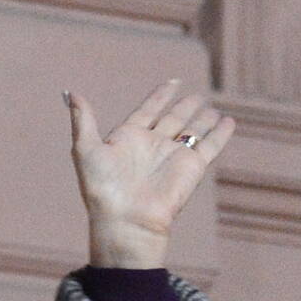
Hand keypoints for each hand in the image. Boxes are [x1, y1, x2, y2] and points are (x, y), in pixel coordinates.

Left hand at [66, 80, 234, 268]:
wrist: (126, 218)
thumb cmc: (102, 187)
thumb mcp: (85, 149)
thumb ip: (82, 120)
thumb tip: (71, 94)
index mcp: (128, 138)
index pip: (148, 111)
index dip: (160, 96)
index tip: (173, 81)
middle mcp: (152, 145)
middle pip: (173, 119)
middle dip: (184, 107)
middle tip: (196, 96)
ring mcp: (173, 155)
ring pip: (192, 130)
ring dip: (202, 119)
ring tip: (211, 108)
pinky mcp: (193, 166)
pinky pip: (210, 145)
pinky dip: (221, 133)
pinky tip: (229, 122)